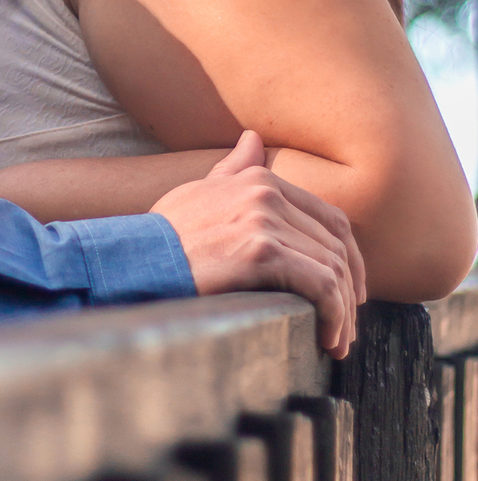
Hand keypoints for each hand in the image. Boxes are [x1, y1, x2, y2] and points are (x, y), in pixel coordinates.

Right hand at [151, 130, 364, 357]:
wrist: (133, 262)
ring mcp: (264, 220)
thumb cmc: (161, 237)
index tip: (349, 292)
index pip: (328, 218)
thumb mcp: (197, 193)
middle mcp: (265, 192)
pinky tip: (326, 338)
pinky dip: (332, 315)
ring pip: (332, 268)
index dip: (346, 258)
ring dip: (342, 311)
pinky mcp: (260, 251)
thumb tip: (252, 138)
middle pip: (335, 245)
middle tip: (345, 325)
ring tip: (336, 342)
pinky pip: (320, 285)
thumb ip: (231, 169)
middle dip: (348, 290)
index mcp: (258, 179)